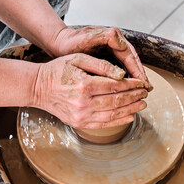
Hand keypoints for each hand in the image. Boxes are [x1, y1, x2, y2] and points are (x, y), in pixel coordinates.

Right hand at [31, 53, 147, 128]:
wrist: (37, 88)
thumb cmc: (57, 71)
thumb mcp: (77, 59)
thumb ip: (100, 65)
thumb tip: (121, 74)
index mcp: (84, 85)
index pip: (116, 86)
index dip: (132, 85)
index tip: (141, 83)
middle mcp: (84, 103)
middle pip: (117, 101)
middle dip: (134, 97)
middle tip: (145, 93)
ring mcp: (81, 115)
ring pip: (113, 114)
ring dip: (130, 110)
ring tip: (142, 105)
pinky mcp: (79, 123)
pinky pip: (103, 124)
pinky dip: (118, 121)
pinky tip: (129, 116)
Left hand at [52, 26, 152, 90]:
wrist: (60, 43)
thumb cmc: (71, 42)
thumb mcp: (86, 39)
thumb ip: (103, 38)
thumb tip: (120, 45)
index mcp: (112, 36)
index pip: (130, 55)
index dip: (137, 70)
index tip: (142, 82)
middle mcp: (115, 42)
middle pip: (132, 61)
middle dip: (140, 75)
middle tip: (147, 89)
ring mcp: (112, 49)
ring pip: (128, 66)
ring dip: (134, 78)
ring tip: (141, 91)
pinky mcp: (107, 56)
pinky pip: (120, 68)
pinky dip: (125, 79)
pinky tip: (128, 89)